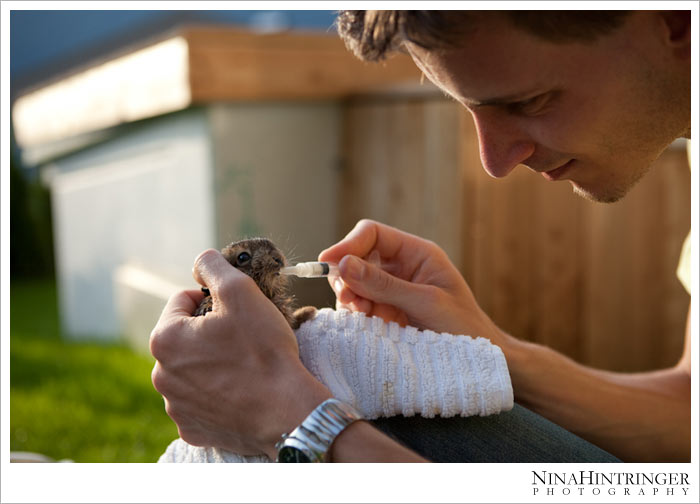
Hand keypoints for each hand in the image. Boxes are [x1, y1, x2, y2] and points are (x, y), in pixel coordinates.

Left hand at [150, 249, 330, 457]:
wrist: (287, 411)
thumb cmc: (263, 350)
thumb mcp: (241, 292)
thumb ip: (213, 266)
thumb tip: (201, 260)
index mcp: (165, 339)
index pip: (182, 301)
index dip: (211, 299)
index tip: (236, 310)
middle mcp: (161, 376)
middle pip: (186, 338)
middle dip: (209, 333)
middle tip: (244, 337)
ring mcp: (176, 407)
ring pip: (193, 371)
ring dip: (212, 363)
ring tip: (244, 366)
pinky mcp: (193, 430)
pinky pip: (201, 403)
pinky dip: (218, 395)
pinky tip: (241, 392)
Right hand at [319, 219, 503, 343]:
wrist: (480, 359)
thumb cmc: (463, 326)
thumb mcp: (425, 301)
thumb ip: (384, 284)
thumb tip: (344, 264)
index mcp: (416, 253)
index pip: (372, 234)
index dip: (348, 245)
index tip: (328, 263)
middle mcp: (400, 267)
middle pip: (357, 257)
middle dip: (347, 276)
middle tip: (348, 300)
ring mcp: (390, 290)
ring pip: (353, 284)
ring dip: (350, 298)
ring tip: (362, 315)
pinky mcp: (384, 312)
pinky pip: (358, 306)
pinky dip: (355, 315)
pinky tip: (365, 326)